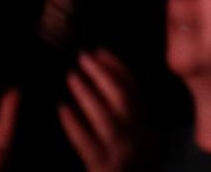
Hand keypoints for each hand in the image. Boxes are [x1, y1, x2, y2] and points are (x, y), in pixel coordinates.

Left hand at [58, 50, 144, 171]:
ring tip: (71, 75)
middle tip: (83, 56)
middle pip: (123, 99)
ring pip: (105, 117)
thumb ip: (133, 122)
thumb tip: (113, 87)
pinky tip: (61, 109)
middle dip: (103, 74)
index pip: (136, 91)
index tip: (101, 51)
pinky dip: (74, 124)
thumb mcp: (141, 147)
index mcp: (149, 130)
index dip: (119, 68)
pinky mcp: (102, 168)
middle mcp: (140, 139)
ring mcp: (121, 154)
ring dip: (87, 94)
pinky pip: (86, 142)